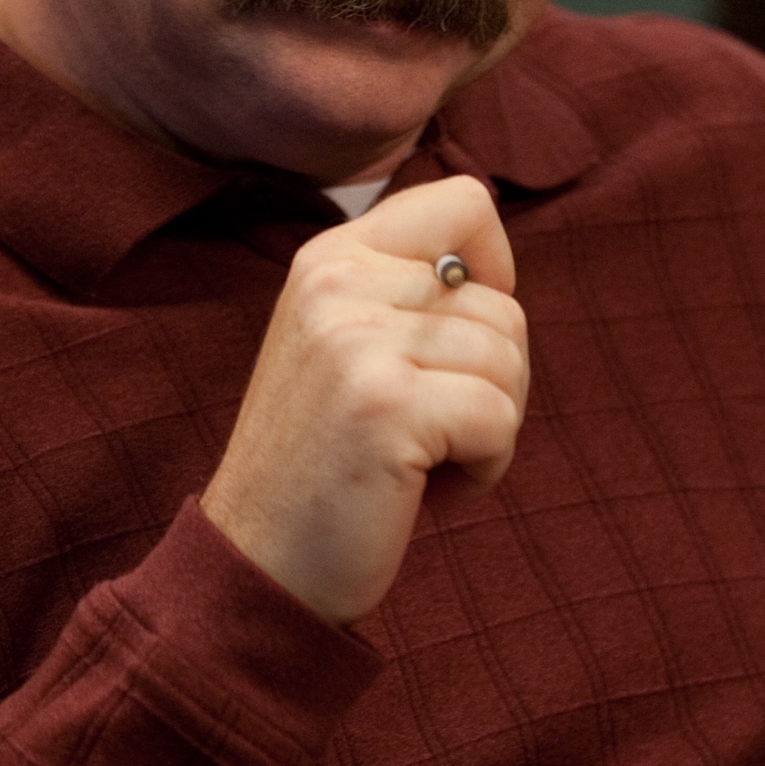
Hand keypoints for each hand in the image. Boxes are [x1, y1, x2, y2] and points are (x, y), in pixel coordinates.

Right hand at [199, 175, 525, 624]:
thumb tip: (497, 269)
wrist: (256, 564)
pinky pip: (500, 418)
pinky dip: (486, 468)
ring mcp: (356, 341)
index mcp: (329, 258)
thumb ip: (406, 294)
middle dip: (493, 380)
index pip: (465, 201)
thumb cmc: (326, 465)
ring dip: (490, 429)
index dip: (492, 271)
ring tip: (421, 460)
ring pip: (509, 359)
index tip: (456, 341)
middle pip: (503, 301)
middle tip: (428, 431)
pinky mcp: (384, 405)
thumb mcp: (347, 348)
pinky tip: (426, 489)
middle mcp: (337, 282)